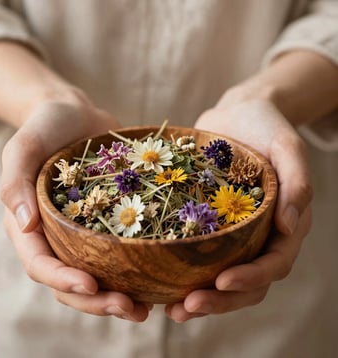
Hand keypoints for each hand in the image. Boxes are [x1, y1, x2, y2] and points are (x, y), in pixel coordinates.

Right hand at [0, 91, 150, 320]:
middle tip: (129, 308)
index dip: (63, 280)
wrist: (77, 115)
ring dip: (119, 296)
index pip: (41, 264)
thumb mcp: (23, 147)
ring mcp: (83, 233)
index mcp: (30, 227)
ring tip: (146, 309)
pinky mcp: (108, 224)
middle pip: (71, 282)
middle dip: (97, 301)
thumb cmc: (46, 127)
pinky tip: (158, 280)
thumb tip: (23, 225)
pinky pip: (119, 254)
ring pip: (97, 276)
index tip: (91, 283)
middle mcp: (56, 237)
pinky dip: (136, 272)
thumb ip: (15, 182)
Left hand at [165, 93, 312, 321]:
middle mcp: (258, 236)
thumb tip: (293, 226)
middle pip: (246, 282)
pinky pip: (198, 256)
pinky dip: (183, 273)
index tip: (222, 281)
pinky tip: (160, 284)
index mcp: (283, 225)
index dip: (251, 278)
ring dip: (199, 298)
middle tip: (187, 308)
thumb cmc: (266, 127)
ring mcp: (233, 234)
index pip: (273, 262)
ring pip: (221, 277)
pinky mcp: (209, 226)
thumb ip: (298, 182)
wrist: (237, 115)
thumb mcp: (287, 147)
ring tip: (172, 310)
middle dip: (219, 300)